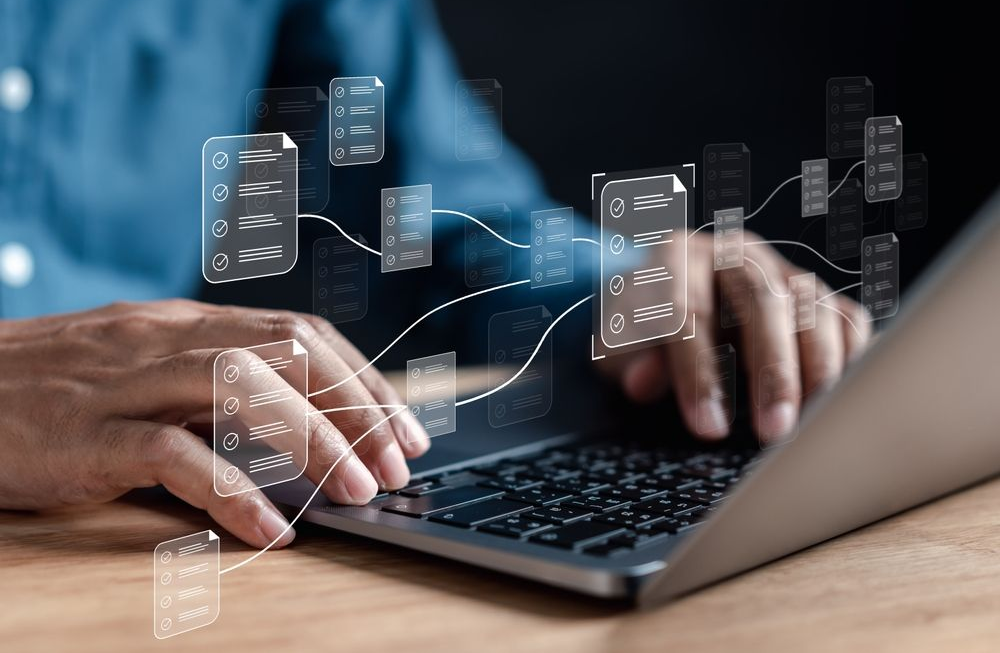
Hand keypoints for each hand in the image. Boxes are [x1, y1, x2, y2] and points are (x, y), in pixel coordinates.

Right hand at [0, 299, 427, 547]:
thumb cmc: (56, 389)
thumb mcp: (146, 369)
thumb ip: (215, 387)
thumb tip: (304, 429)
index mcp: (189, 323)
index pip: (301, 336)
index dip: (364, 381)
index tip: (405, 430)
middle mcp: (166, 338)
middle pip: (288, 353)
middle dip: (357, 409)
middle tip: (397, 466)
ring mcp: (125, 381)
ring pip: (242, 388)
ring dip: (313, 441)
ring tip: (358, 492)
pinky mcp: (86, 433)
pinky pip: (172, 457)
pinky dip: (231, 492)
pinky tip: (272, 531)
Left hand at [609, 231, 869, 444]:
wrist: (666, 300)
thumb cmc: (641, 330)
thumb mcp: (617, 345)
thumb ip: (627, 360)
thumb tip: (641, 382)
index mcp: (676, 256)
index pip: (689, 311)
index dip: (699, 372)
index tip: (707, 427)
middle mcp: (735, 255)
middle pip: (762, 302)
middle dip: (771, 371)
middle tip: (774, 433)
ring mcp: (781, 271)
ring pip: (813, 309)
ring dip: (818, 372)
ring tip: (812, 426)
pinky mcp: (817, 296)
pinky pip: (847, 321)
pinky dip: (852, 359)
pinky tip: (844, 401)